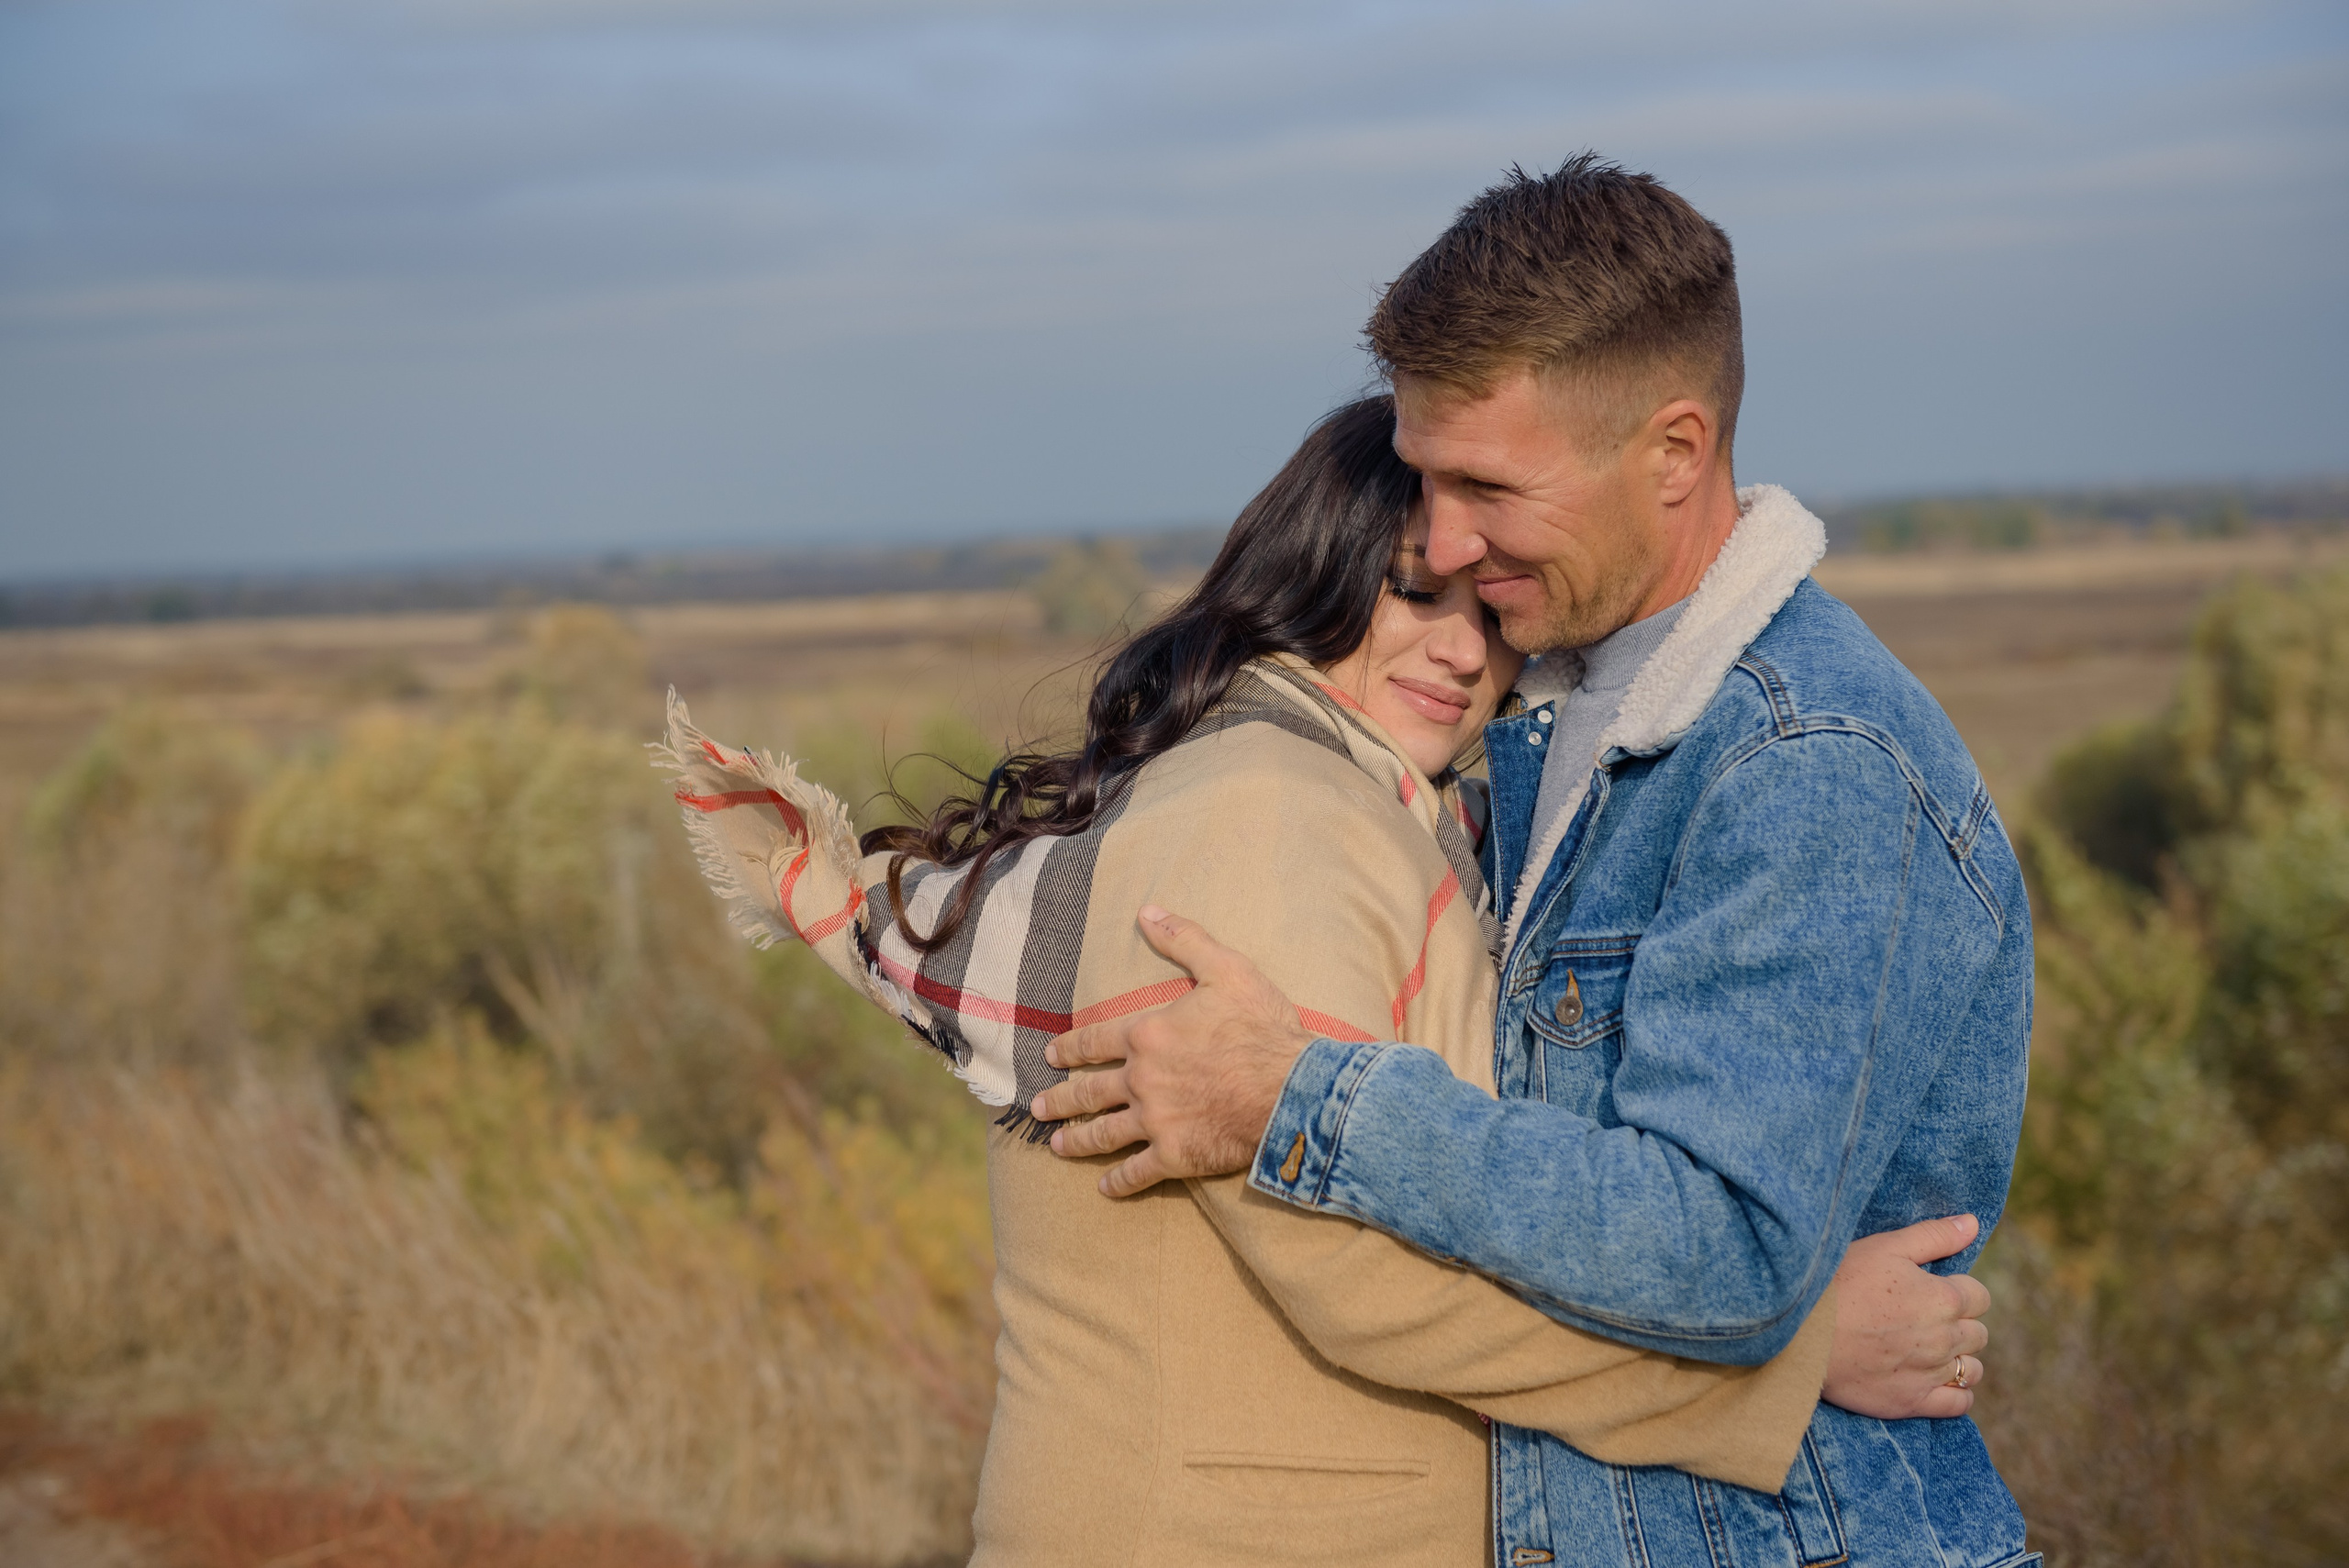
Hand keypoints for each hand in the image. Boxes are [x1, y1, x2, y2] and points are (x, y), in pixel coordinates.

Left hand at [1030, 905, 1315, 1197]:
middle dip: (1060, 1099)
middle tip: (1039, 1107)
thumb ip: (1184, 940)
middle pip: (1088, 1092)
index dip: (1070, 1048)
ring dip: (1077, 1140)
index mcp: (1147, 1035)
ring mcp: (1155, 1121)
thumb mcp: (1226, 969)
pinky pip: (1137, 1172)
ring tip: (1056, 1146)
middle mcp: (1141, 1080)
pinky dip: (1119, 1183)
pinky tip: (1106, 1187)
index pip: (1094, 1041)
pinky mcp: (1175, 1155)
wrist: (1292, 1089)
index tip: (1051, 1057)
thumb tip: (1147, 912)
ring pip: (1103, 1134)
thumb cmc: (1261, 1027)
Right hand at [1822, 1213, 1992, 1418]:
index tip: (1933, 1290)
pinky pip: (1958, 1404)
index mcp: (1943, 1299)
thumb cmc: (1840, 1281)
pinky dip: (1957, 1394)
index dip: (1959, 1290)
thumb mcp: (1886, 1247)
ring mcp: (1931, 1373)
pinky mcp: (1913, 1402)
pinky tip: (1939, 1382)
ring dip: (1960, 1359)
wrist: (1800, 1332)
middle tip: (1926, 1318)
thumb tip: (1972, 1223)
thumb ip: (1934, 1236)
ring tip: (1931, 1350)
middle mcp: (1945, 1338)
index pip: (1979, 1296)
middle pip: (1978, 1333)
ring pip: (1972, 1369)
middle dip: (1960, 1323)